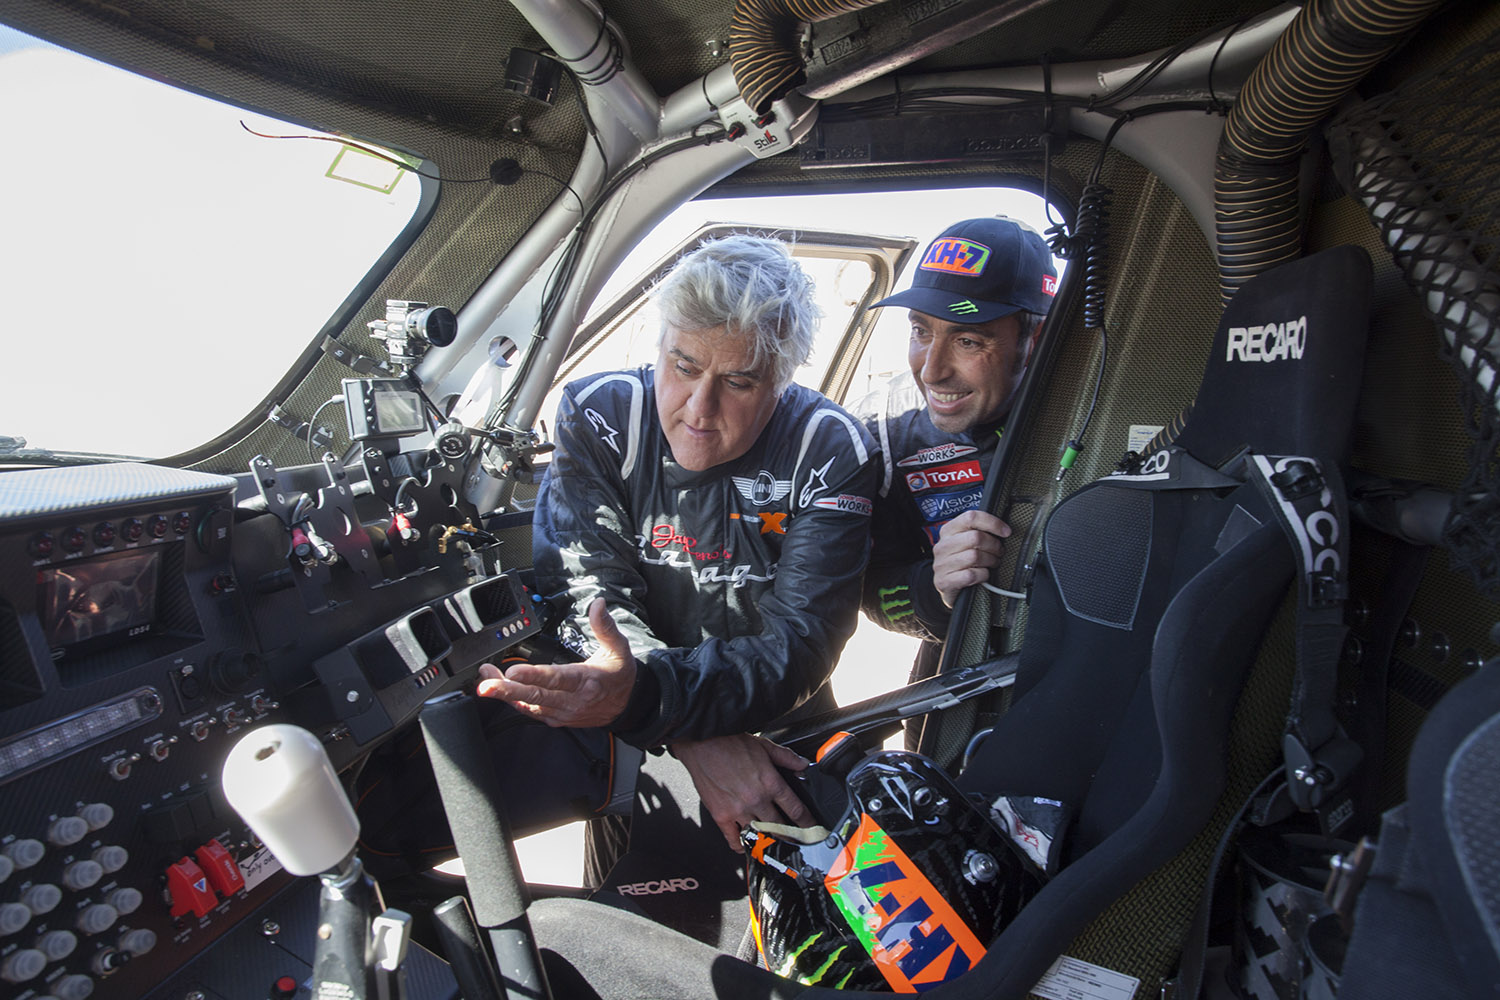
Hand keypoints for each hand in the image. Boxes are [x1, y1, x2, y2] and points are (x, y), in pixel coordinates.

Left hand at [475, 598, 636, 727]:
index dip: (533, 676)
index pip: (557, 678)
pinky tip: (500, 691)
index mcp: (587, 680)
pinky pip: (531, 712)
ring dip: (505, 694)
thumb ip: (605, 626)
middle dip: (507, 690)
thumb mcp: (618, 648)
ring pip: (529, 705)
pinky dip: (514, 702)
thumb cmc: (620, 676)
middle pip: (536, 695)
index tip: (513, 671)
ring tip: (484, 682)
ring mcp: (563, 712)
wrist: (629, 706)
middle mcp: (573, 700)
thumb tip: (598, 604)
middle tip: (486, 684)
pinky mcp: (557, 718)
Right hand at [671, 734, 813, 851]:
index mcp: (770, 782)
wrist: (702, 742)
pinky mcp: (721, 815)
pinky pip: (733, 839)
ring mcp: (738, 809)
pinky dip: (742, 846)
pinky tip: (746, 845)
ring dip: (769, 842)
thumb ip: (786, 757)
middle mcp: (756, 799)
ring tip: (776, 846)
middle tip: (797, 842)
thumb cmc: (729, 742)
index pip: (796, 810)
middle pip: (781, 827)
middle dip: (792, 837)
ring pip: (759, 835)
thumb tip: (803, 765)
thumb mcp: (764, 745)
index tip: (812, 830)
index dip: (808, 823)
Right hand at [932, 509, 1011, 606]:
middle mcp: (943, 546)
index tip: (1006, 532)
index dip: (993, 523)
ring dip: (990, 561)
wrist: (947, 586)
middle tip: (999, 552)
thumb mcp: (965, 542)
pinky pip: (971, 574)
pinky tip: (983, 575)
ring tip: (992, 563)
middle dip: (994, 546)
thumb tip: (1003, 528)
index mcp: (948, 531)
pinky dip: (983, 575)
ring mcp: (942, 564)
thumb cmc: (961, 562)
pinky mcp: (944, 581)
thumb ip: (978, 532)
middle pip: (976, 537)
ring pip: (975, 556)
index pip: (971, 517)